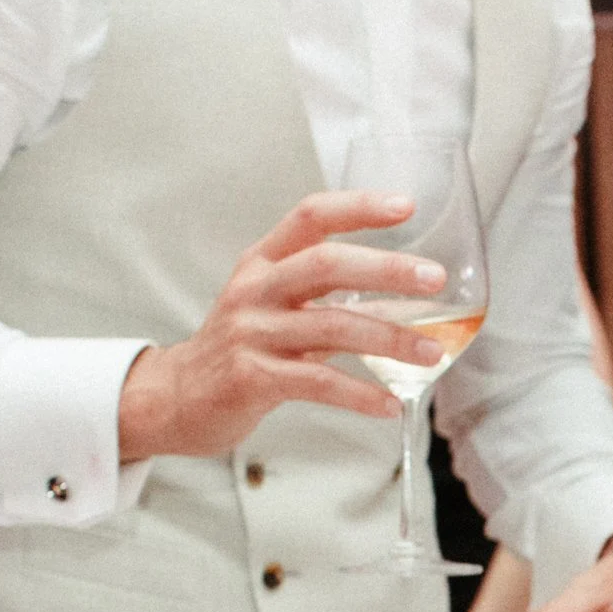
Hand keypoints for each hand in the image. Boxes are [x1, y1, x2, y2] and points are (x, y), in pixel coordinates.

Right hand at [116, 191, 450, 461]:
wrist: (178, 397)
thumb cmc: (242, 349)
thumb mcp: (273, 304)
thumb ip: (325, 293)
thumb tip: (403, 292)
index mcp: (264, 262)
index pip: (310, 216)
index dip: (358, 207)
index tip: (406, 206)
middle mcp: (256, 289)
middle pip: (326, 264)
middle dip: (387, 269)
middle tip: (435, 279)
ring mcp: (252, 333)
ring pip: (331, 326)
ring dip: (389, 339)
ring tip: (432, 353)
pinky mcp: (253, 378)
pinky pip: (319, 383)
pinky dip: (361, 394)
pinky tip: (391, 405)